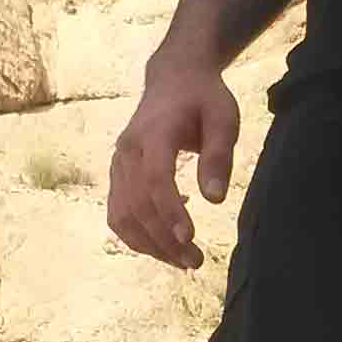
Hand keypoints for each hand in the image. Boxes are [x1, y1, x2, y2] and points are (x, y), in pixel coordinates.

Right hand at [108, 60, 239, 268]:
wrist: (173, 79)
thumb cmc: (203, 99)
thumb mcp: (224, 118)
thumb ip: (219, 156)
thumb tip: (215, 199)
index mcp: (154, 133)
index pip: (156, 178)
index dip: (170, 211)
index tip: (190, 239)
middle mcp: (128, 150)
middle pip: (138, 204)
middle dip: (165, 239)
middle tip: (196, 261)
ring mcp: (118, 163)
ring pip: (123, 214)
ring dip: (150, 244)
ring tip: (182, 262)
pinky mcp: (117, 174)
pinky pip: (117, 212)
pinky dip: (135, 236)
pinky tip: (163, 245)